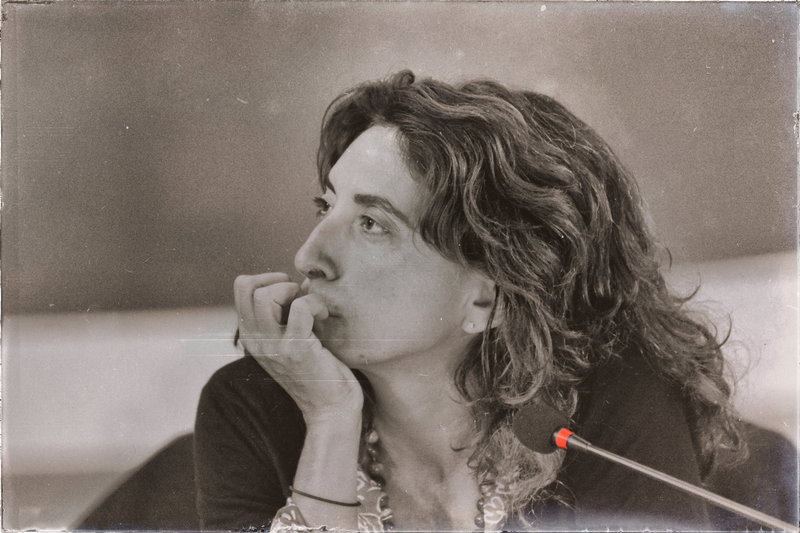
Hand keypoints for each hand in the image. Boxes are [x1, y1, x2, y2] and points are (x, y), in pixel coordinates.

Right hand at [234, 273, 363, 419]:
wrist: (331, 409)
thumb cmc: (320, 369)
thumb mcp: (293, 338)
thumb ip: (288, 311)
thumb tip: (305, 279)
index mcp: (252, 335)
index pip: (242, 288)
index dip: (268, 280)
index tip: (291, 295)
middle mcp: (255, 340)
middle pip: (245, 286)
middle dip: (278, 282)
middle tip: (300, 299)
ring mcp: (272, 345)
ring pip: (264, 294)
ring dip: (293, 291)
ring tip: (311, 308)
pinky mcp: (295, 349)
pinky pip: (300, 306)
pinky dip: (316, 303)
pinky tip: (324, 317)